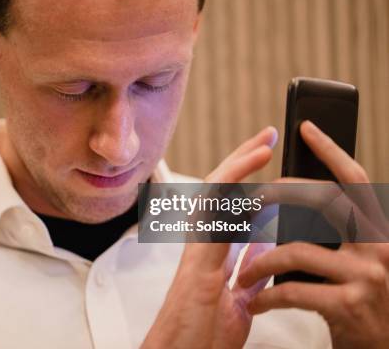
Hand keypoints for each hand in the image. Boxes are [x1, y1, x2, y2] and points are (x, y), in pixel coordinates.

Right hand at [143, 127, 277, 347]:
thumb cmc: (202, 333)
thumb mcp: (240, 298)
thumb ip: (250, 270)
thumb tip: (265, 248)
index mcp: (216, 252)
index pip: (235, 205)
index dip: (252, 180)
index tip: (269, 161)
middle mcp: (204, 243)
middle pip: (223, 190)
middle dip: (245, 161)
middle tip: (266, 138)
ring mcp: (198, 246)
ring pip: (214, 194)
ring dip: (239, 165)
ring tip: (262, 145)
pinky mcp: (197, 255)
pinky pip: (213, 214)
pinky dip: (232, 190)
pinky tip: (250, 176)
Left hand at [237, 120, 388, 348]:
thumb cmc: (360, 304)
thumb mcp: (357, 261)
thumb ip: (337, 232)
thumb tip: (294, 199)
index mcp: (379, 232)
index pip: (355, 180)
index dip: (330, 151)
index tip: (305, 128)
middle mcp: (380, 247)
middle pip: (323, 201)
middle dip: (280, 194)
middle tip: (251, 199)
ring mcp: (367, 276)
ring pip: (296, 248)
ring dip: (260, 261)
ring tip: (244, 274)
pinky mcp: (349, 304)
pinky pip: (292, 289)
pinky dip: (266, 295)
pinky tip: (257, 302)